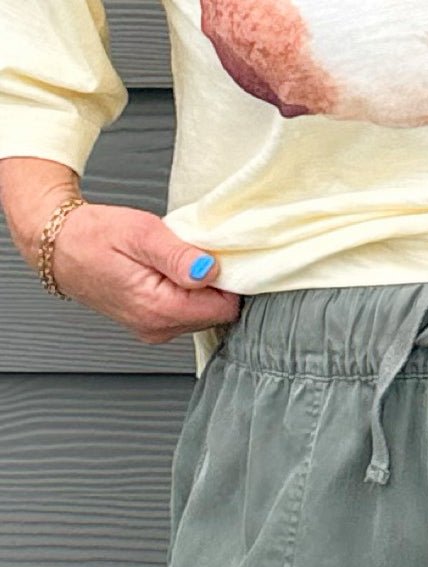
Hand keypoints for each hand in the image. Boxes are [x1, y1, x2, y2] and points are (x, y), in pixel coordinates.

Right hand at [26, 199, 240, 343]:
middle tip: (185, 255)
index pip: (224, 307)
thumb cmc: (93, 235)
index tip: (210, 256)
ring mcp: (155, 331)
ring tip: (169, 263)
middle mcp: (159, 329)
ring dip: (196, 288)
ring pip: (202, 314)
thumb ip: (179, 255)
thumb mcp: (140, 232)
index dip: (226, 280)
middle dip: (211, 284)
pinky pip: (184, 314)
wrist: (59, 247)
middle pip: (215, 313)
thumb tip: (210, 271)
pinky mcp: (152, 326)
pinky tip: (164, 274)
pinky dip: (183, 294)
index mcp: (160, 309)